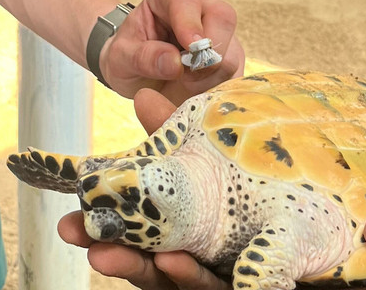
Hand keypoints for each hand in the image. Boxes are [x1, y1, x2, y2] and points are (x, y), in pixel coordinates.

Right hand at [58, 90, 227, 289]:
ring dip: (147, 270)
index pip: (132, 238)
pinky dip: (194, 279)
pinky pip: (217, 287)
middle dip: (116, 258)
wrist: (298, 222)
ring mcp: (214, 276)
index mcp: (174, 234)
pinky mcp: (245, 285)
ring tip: (124, 256)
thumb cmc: (244, 188)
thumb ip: (174, 139)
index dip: (99, 235)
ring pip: (175, 282)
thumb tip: (143, 95)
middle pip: (145, 265)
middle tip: (88, 247)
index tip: (66, 226)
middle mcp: (189, 260)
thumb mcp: (204, 162)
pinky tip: (178, 262)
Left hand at [100, 0, 243, 103]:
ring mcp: (219, 30)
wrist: (136, 73)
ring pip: (232, 51)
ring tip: (185, 85)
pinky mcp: (230, 55)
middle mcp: (200, 5)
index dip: (190, 24)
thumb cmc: (127, 56)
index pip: (186, 0)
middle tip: (184, 75)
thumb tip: (174, 62)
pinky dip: (218, 88)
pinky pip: (236, 73)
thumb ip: (143, 57)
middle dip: (206, 53)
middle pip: (222, 18)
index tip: (189, 48)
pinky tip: (197, 93)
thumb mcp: (121, 58)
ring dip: (210, 76)